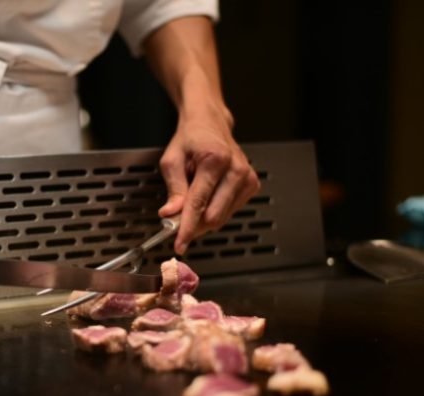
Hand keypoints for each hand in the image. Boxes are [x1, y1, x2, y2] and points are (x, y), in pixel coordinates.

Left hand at [158, 105, 259, 254]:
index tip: (180, 244)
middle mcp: (236, 170)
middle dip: (193, 224)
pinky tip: (208, 195)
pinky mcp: (252, 185)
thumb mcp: (172, 160)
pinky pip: (229, 212)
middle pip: (213, 216)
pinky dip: (214, 211)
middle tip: (176, 220)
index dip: (187, 227)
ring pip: (221, 218)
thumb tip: (171, 214)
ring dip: (203, 218)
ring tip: (193, 196)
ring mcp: (247, 178)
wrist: (210, 123)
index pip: (199, 203)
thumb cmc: (191, 138)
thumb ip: (174, 190)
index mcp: (215, 160)